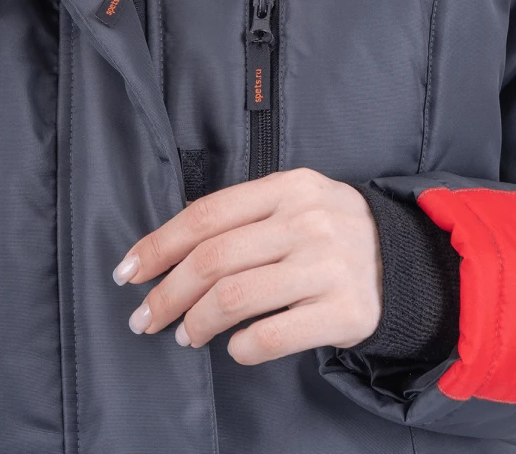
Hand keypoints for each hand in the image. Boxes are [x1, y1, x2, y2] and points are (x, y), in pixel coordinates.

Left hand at [111, 167, 382, 364]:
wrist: (407, 262)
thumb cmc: (330, 231)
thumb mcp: (294, 201)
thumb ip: (242, 215)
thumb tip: (168, 250)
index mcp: (286, 187)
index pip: (205, 215)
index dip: (158, 245)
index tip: (128, 271)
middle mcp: (306, 221)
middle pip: (212, 259)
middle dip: (167, 293)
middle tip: (144, 318)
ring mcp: (328, 265)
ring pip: (235, 298)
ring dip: (197, 322)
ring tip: (185, 334)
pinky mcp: (347, 311)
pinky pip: (274, 335)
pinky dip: (243, 347)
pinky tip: (235, 348)